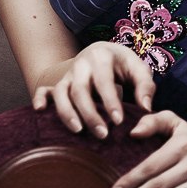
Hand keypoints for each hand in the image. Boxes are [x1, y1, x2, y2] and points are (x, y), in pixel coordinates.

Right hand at [32, 41, 154, 137]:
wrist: (104, 52)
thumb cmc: (124, 65)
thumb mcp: (139, 69)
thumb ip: (145, 86)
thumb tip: (146, 108)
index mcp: (102, 56)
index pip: (104, 81)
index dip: (110, 101)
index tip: (119, 121)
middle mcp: (81, 64)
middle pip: (80, 90)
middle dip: (90, 114)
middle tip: (103, 135)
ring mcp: (68, 74)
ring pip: (60, 93)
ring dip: (67, 113)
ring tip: (78, 132)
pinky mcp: (59, 83)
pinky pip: (44, 90)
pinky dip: (39, 99)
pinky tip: (40, 112)